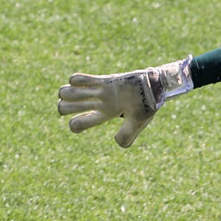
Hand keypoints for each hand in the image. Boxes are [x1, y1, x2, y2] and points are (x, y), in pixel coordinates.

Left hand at [57, 57, 191, 146]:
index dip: (73, 125)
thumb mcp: (138, 123)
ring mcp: (101, 91)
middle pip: (67, 107)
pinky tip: (80, 82)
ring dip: (66, 93)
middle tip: (71, 106)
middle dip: (64, 107)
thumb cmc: (148, 106)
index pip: (78, 123)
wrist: (156, 87)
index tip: (78, 123)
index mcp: (106, 116)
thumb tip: (115, 141)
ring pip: (69, 92)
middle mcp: (100, 104)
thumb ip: (128, 135)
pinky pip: (80, 79)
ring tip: (73, 92)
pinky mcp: (105, 78)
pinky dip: (75, 80)